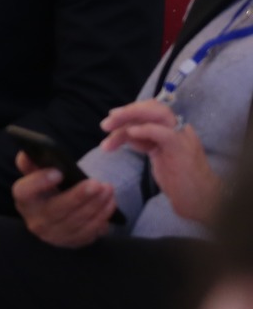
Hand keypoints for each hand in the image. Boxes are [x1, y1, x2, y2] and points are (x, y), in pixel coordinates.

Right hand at [11, 153, 116, 247]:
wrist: (52, 216)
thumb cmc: (46, 190)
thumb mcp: (36, 175)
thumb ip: (32, 162)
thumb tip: (29, 153)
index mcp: (24, 200)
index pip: (24, 192)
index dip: (39, 182)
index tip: (58, 173)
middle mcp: (36, 221)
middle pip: (57, 210)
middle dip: (79, 196)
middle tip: (97, 184)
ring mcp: (54, 236)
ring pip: (77, 222)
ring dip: (96, 206)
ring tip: (108, 190)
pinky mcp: (72, 243)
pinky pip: (89, 233)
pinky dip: (102, 218)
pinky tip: (110, 205)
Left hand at [100, 98, 221, 224]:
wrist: (201, 201)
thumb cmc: (179, 181)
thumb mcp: (157, 156)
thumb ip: (144, 141)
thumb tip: (126, 131)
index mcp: (173, 129)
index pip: (151, 110)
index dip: (130, 112)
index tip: (111, 120)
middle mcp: (179, 129)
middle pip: (154, 107)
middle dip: (127, 111)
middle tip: (105, 124)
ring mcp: (183, 137)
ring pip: (158, 114)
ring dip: (129, 116)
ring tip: (108, 127)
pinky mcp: (182, 149)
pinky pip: (164, 133)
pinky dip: (145, 130)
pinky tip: (129, 133)